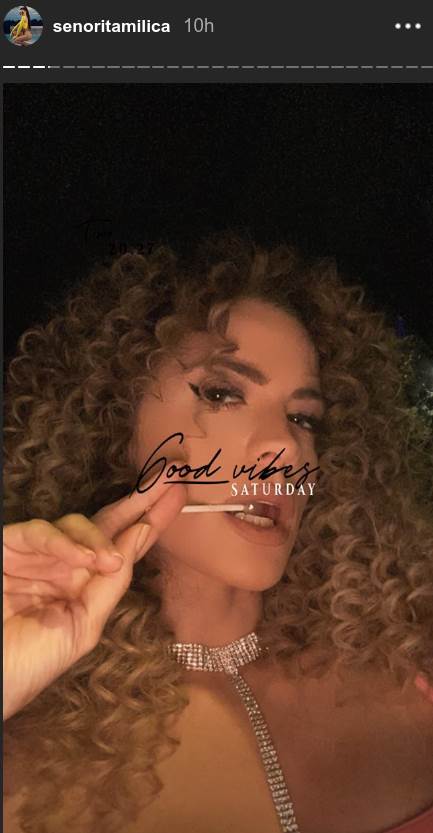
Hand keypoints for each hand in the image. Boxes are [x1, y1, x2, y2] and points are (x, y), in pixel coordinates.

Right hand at [3, 469, 186, 719]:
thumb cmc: (31, 664)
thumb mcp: (84, 627)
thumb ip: (112, 583)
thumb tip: (141, 533)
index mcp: (85, 583)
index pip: (123, 545)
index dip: (150, 521)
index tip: (177, 497)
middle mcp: (64, 563)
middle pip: (106, 523)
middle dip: (138, 501)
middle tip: (168, 478)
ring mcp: (37, 554)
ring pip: (75, 524)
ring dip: (99, 536)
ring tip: (108, 559)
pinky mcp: (8, 547)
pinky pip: (39, 532)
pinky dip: (63, 542)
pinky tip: (84, 557)